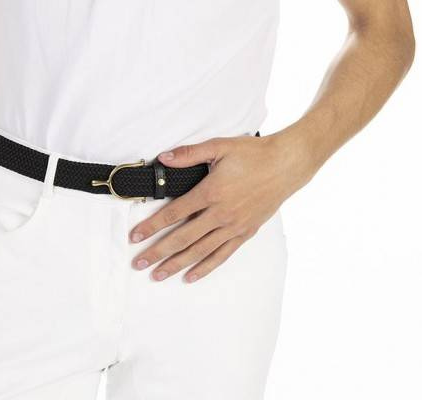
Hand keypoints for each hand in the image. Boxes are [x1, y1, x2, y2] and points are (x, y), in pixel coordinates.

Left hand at [127, 128, 316, 282]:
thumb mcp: (219, 146)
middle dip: (158, 252)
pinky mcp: (245, 233)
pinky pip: (222, 255)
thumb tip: (164, 158)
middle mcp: (221, 214)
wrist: (285, 165)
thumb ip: (189, 154)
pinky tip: (191, 275)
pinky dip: (205, 267)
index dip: (152, 226)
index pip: (174, 213)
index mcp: (211, 192)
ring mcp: (233, 226)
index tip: (135, 237)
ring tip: (158, 275)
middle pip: (182, 238)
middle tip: (138, 263)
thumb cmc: (253, 154)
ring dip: (177, 264)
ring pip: (200, 251)